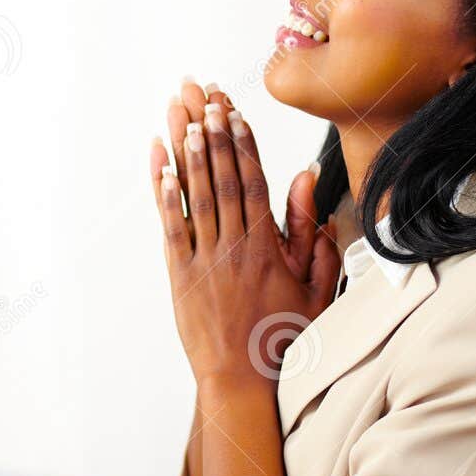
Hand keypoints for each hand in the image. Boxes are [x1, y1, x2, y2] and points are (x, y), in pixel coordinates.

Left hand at [150, 79, 340, 386]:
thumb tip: (310, 185)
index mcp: (268, 246)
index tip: (234, 109)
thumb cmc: (283, 336)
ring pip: (195, 194)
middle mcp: (234, 246)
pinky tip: (160, 164)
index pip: (254, 180)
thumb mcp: (315, 286)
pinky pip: (172, 226)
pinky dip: (165, 193)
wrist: (245, 380)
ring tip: (181, 114)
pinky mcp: (181, 275)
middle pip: (221, 176)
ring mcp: (204, 259)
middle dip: (211, 131)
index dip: (242, 141)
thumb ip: (314, 234)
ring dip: (187, 151)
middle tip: (201, 95)